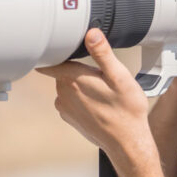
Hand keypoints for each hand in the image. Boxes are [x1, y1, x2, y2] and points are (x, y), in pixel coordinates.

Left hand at [36, 28, 150, 154]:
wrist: (127, 142)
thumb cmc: (126, 110)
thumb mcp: (119, 76)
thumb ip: (103, 53)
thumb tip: (91, 34)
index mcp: (73, 79)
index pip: (49, 60)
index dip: (53, 50)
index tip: (62, 46)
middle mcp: (63, 93)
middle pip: (61, 70)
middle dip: (76, 68)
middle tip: (98, 73)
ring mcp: (64, 107)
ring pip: (66, 85)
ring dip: (79, 83)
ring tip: (101, 90)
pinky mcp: (69, 117)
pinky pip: (70, 100)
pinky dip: (80, 98)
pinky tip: (98, 103)